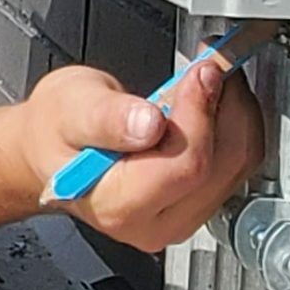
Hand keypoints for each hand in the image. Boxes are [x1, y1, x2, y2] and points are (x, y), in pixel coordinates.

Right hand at [17, 55, 264, 253]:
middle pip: (223, 165)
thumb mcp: (70, 108)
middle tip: (208, 66)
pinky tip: (207, 102)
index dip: (200, 112)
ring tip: (205, 80)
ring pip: (238, 165)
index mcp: (119, 205)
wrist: (52, 151)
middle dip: (225, 106)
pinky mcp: (197, 205)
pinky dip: (232, 125)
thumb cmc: (57, 132)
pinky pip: (236, 165)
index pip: (186, 165)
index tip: (200, 72)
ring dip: (234, 113)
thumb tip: (147, 122)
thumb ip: (107, 116)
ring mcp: (180, 218)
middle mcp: (155, 222)